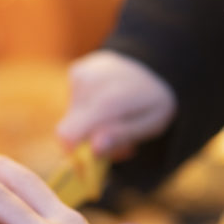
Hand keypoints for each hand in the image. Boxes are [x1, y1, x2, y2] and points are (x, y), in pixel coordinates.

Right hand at [56, 50, 177, 157]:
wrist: (155, 63)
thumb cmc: (154, 100)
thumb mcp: (151, 124)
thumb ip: (122, 136)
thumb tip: (93, 149)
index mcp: (108, 100)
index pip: (68, 135)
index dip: (74, 154)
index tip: (93, 160)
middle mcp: (87, 84)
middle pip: (69, 130)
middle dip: (87, 142)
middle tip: (115, 140)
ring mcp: (79, 75)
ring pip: (71, 118)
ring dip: (90, 127)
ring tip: (115, 120)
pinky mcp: (75, 71)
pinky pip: (73, 103)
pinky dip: (88, 110)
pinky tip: (107, 104)